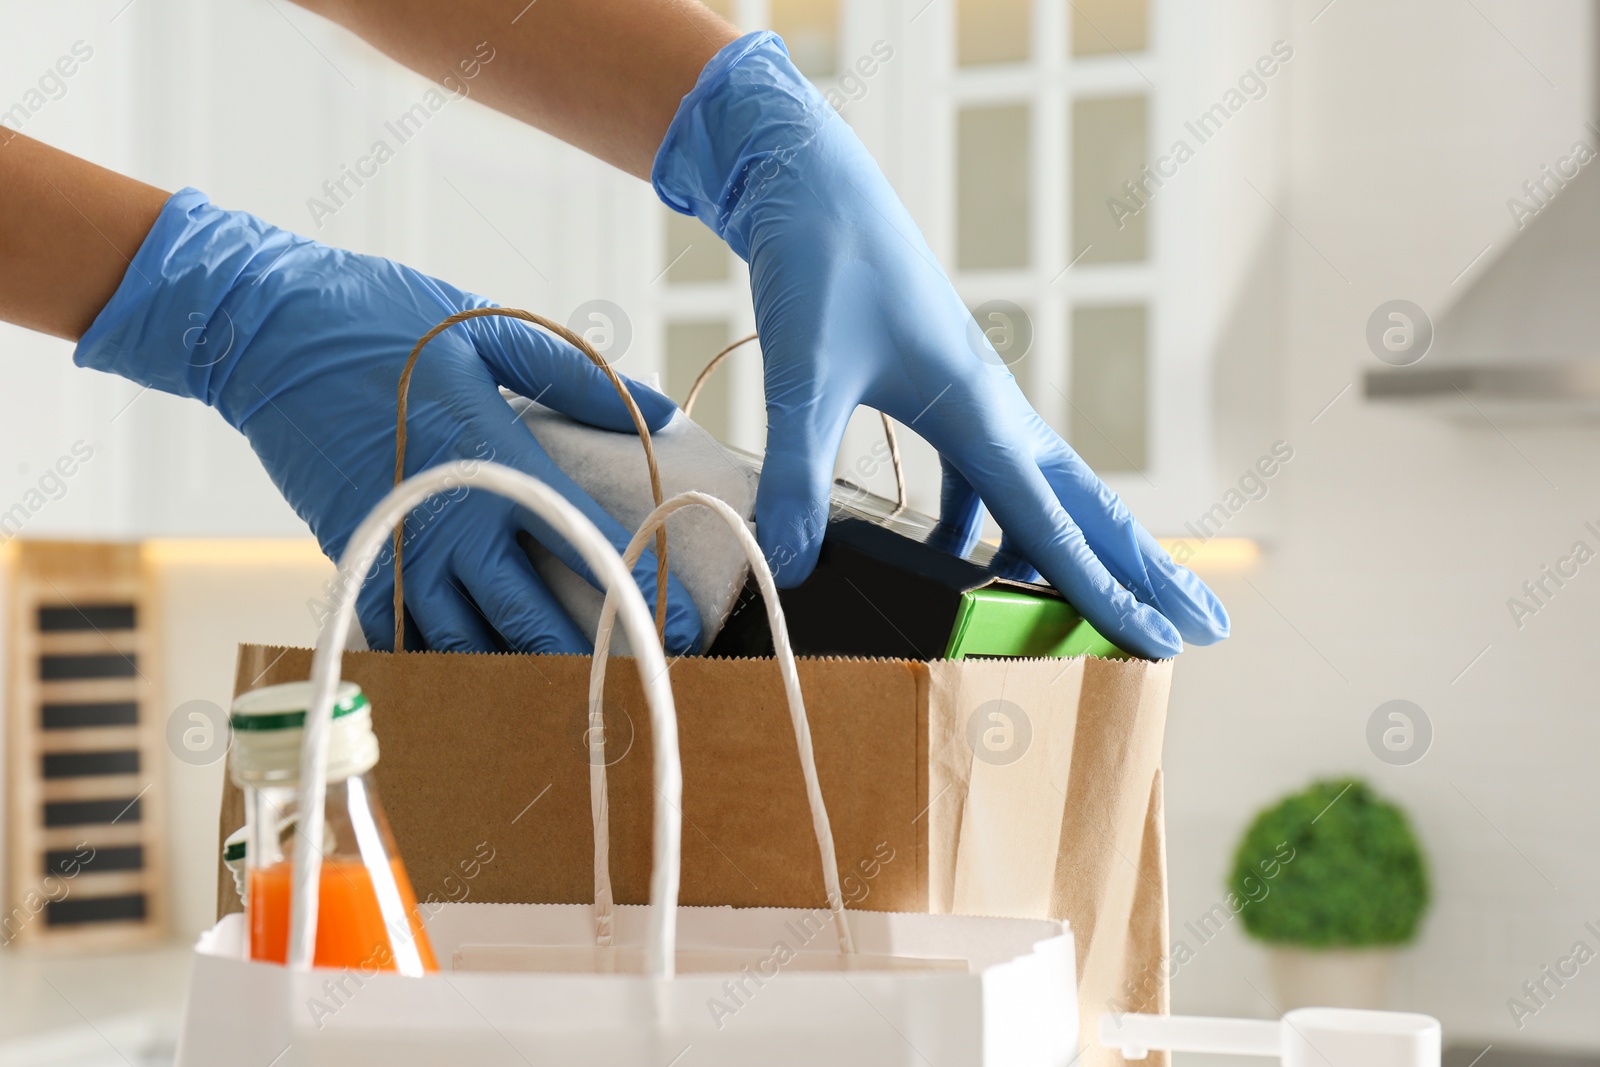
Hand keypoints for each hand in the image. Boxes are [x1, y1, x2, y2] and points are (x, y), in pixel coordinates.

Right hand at [74, 189, 701, 653]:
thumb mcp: (490, 331)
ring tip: (576, 699)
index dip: (640, 594)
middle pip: (532, 621)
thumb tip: (661, 410)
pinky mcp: (357, 561)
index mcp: (497, 463)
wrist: (264, 332)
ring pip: (470, 647)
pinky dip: (455, 665)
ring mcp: (398, 550)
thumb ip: (578, 379)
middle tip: (642, 685)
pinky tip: (492, 684)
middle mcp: (450, 522)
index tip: (686, 630)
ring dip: (523, 677)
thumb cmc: (385, 322)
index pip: (587, 548)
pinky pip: (413, 636)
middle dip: (591, 660)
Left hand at [653, 33, 1226, 658]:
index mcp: (981, 412)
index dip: (1106, 591)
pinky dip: (989, 525)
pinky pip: (986, 476)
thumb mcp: (804, 376)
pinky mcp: (942, 392)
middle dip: (1142, 573)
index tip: (1163, 640)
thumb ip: (797, 476)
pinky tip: (961, 558)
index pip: (1055, 525)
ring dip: (1073, 551)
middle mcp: (995, 410)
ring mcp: (975, 401)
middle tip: (1202, 627)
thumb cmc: (820, 266)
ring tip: (1100, 608)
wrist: (814, 186)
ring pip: (1045, 493)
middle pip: (1088, 509)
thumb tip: (792, 567)